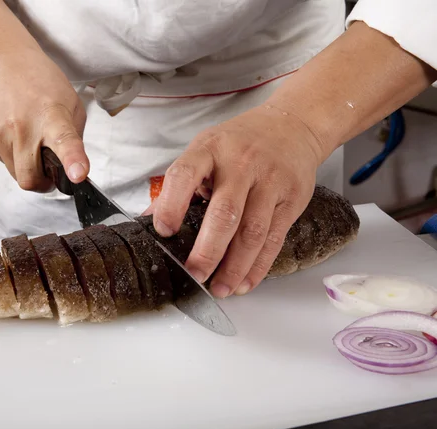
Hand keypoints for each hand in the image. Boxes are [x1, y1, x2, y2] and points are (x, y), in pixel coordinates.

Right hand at [0, 49, 87, 191]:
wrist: (4, 63)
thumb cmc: (42, 82)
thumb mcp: (72, 105)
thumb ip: (75, 138)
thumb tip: (73, 167)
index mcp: (53, 117)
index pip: (65, 143)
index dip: (72, 161)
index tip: (77, 175)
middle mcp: (23, 127)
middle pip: (29, 178)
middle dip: (41, 183)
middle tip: (49, 173)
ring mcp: (0, 133)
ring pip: (15, 174)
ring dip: (27, 168)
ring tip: (31, 144)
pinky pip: (3, 162)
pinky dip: (13, 156)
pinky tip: (16, 135)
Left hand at [151, 104, 326, 297]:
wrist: (292, 125)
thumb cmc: (241, 142)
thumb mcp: (206, 150)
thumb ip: (180, 184)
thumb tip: (149, 220)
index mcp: (210, 149)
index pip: (185, 175)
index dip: (171, 204)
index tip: (163, 231)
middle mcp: (241, 164)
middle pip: (224, 213)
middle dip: (207, 250)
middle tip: (194, 275)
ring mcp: (269, 181)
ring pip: (252, 232)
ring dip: (234, 267)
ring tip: (219, 288)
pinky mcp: (291, 199)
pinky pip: (274, 239)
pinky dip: (258, 266)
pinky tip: (244, 282)